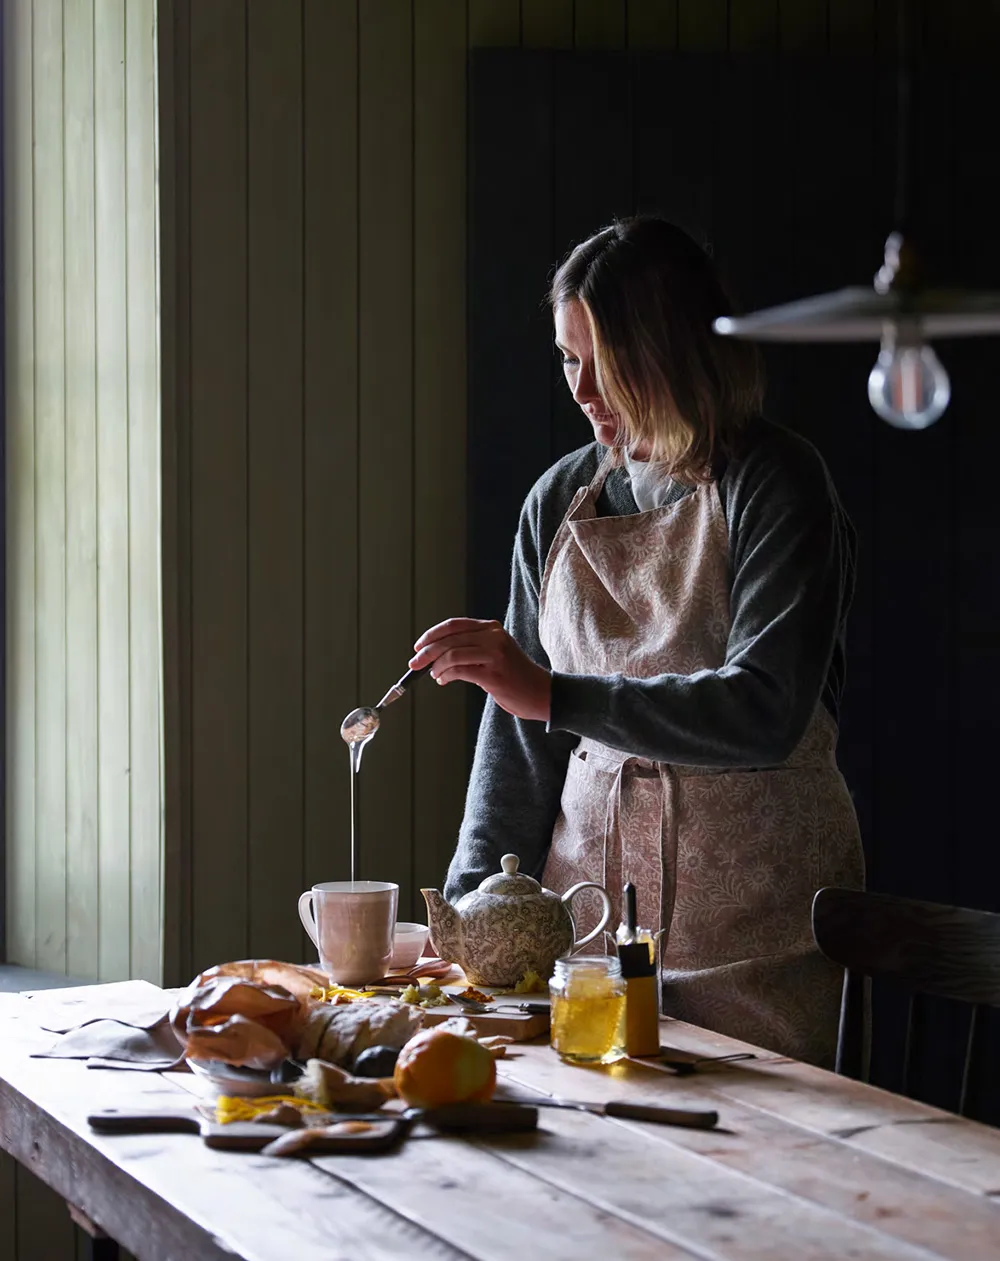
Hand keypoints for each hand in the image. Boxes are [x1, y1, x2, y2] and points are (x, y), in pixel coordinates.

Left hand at [410, 618, 551, 721]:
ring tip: (435, 675)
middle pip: (449, 640)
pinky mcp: (494, 674)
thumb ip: (471, 647)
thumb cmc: (513, 676)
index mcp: (491, 628)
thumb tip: (435, 654)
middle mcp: (493, 637)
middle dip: (427, 653)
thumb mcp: (495, 652)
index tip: (418, 647)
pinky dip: (445, 676)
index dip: (432, 635)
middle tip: (414, 664)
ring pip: (452, 654)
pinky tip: (443, 681)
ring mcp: (494, 654)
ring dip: (436, 667)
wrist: (541, 693)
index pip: (454, 626)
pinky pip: (459, 671)